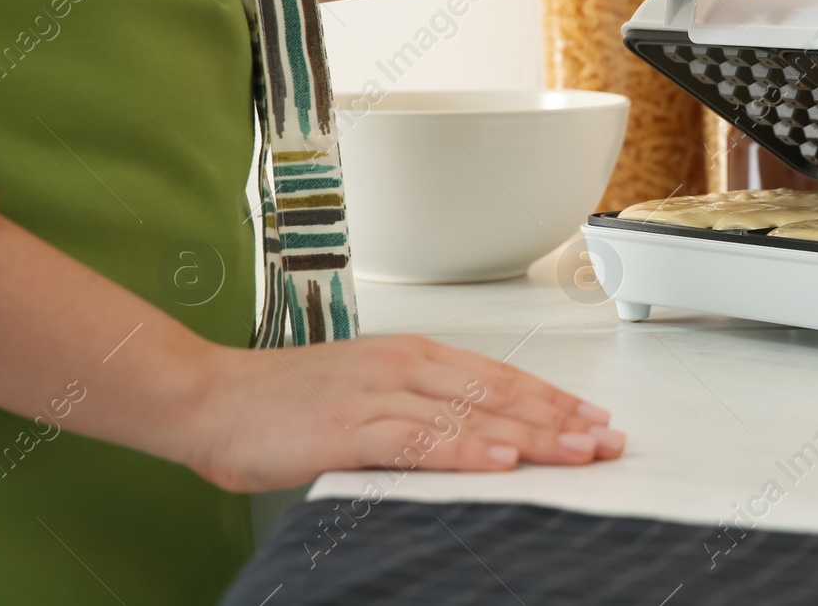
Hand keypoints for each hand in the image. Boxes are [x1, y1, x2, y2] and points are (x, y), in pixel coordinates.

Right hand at [183, 335, 623, 492]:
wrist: (208, 398)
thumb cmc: (282, 402)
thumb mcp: (365, 394)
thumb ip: (417, 410)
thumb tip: (472, 436)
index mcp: (412, 355)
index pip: (500, 377)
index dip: (552, 399)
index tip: (594, 417)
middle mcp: (406, 367)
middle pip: (501, 394)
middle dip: (561, 419)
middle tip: (608, 439)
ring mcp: (380, 395)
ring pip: (474, 417)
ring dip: (533, 437)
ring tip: (580, 453)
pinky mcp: (351, 428)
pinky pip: (420, 441)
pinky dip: (466, 452)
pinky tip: (502, 462)